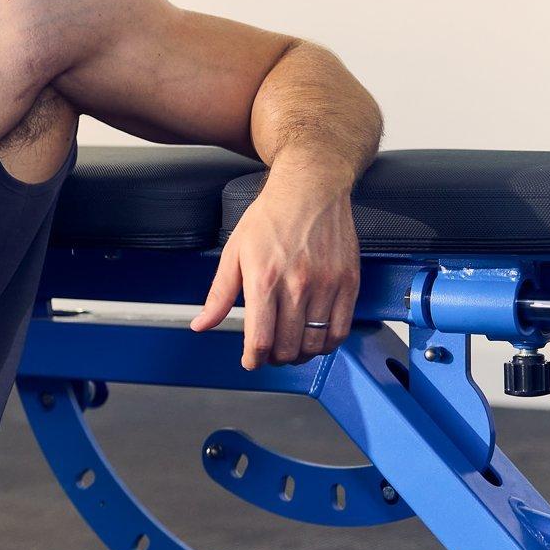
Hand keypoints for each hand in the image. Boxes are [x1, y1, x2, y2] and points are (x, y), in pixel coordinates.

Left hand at [191, 172, 360, 367]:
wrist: (311, 188)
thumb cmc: (270, 217)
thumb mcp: (234, 252)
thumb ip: (219, 294)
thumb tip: (201, 324)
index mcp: (264, 280)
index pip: (260, 340)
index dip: (253, 359)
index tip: (251, 361)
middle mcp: (297, 285)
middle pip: (287, 347)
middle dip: (274, 358)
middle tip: (269, 353)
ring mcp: (326, 285)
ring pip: (315, 344)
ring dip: (300, 355)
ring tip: (291, 348)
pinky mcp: (348, 282)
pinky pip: (340, 330)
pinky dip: (327, 344)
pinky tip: (316, 339)